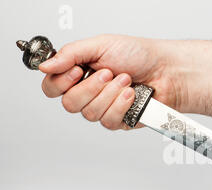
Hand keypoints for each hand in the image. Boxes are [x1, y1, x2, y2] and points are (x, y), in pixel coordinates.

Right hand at [39, 34, 178, 129]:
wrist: (166, 71)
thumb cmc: (138, 55)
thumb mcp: (101, 45)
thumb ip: (71, 54)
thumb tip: (45, 65)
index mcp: (79, 73)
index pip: (52, 87)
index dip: (61, 82)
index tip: (78, 71)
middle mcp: (88, 93)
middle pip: (69, 104)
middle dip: (92, 87)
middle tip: (109, 73)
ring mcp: (103, 108)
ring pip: (90, 113)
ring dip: (110, 94)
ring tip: (126, 80)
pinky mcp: (118, 121)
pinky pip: (109, 121)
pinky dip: (121, 105)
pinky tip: (131, 95)